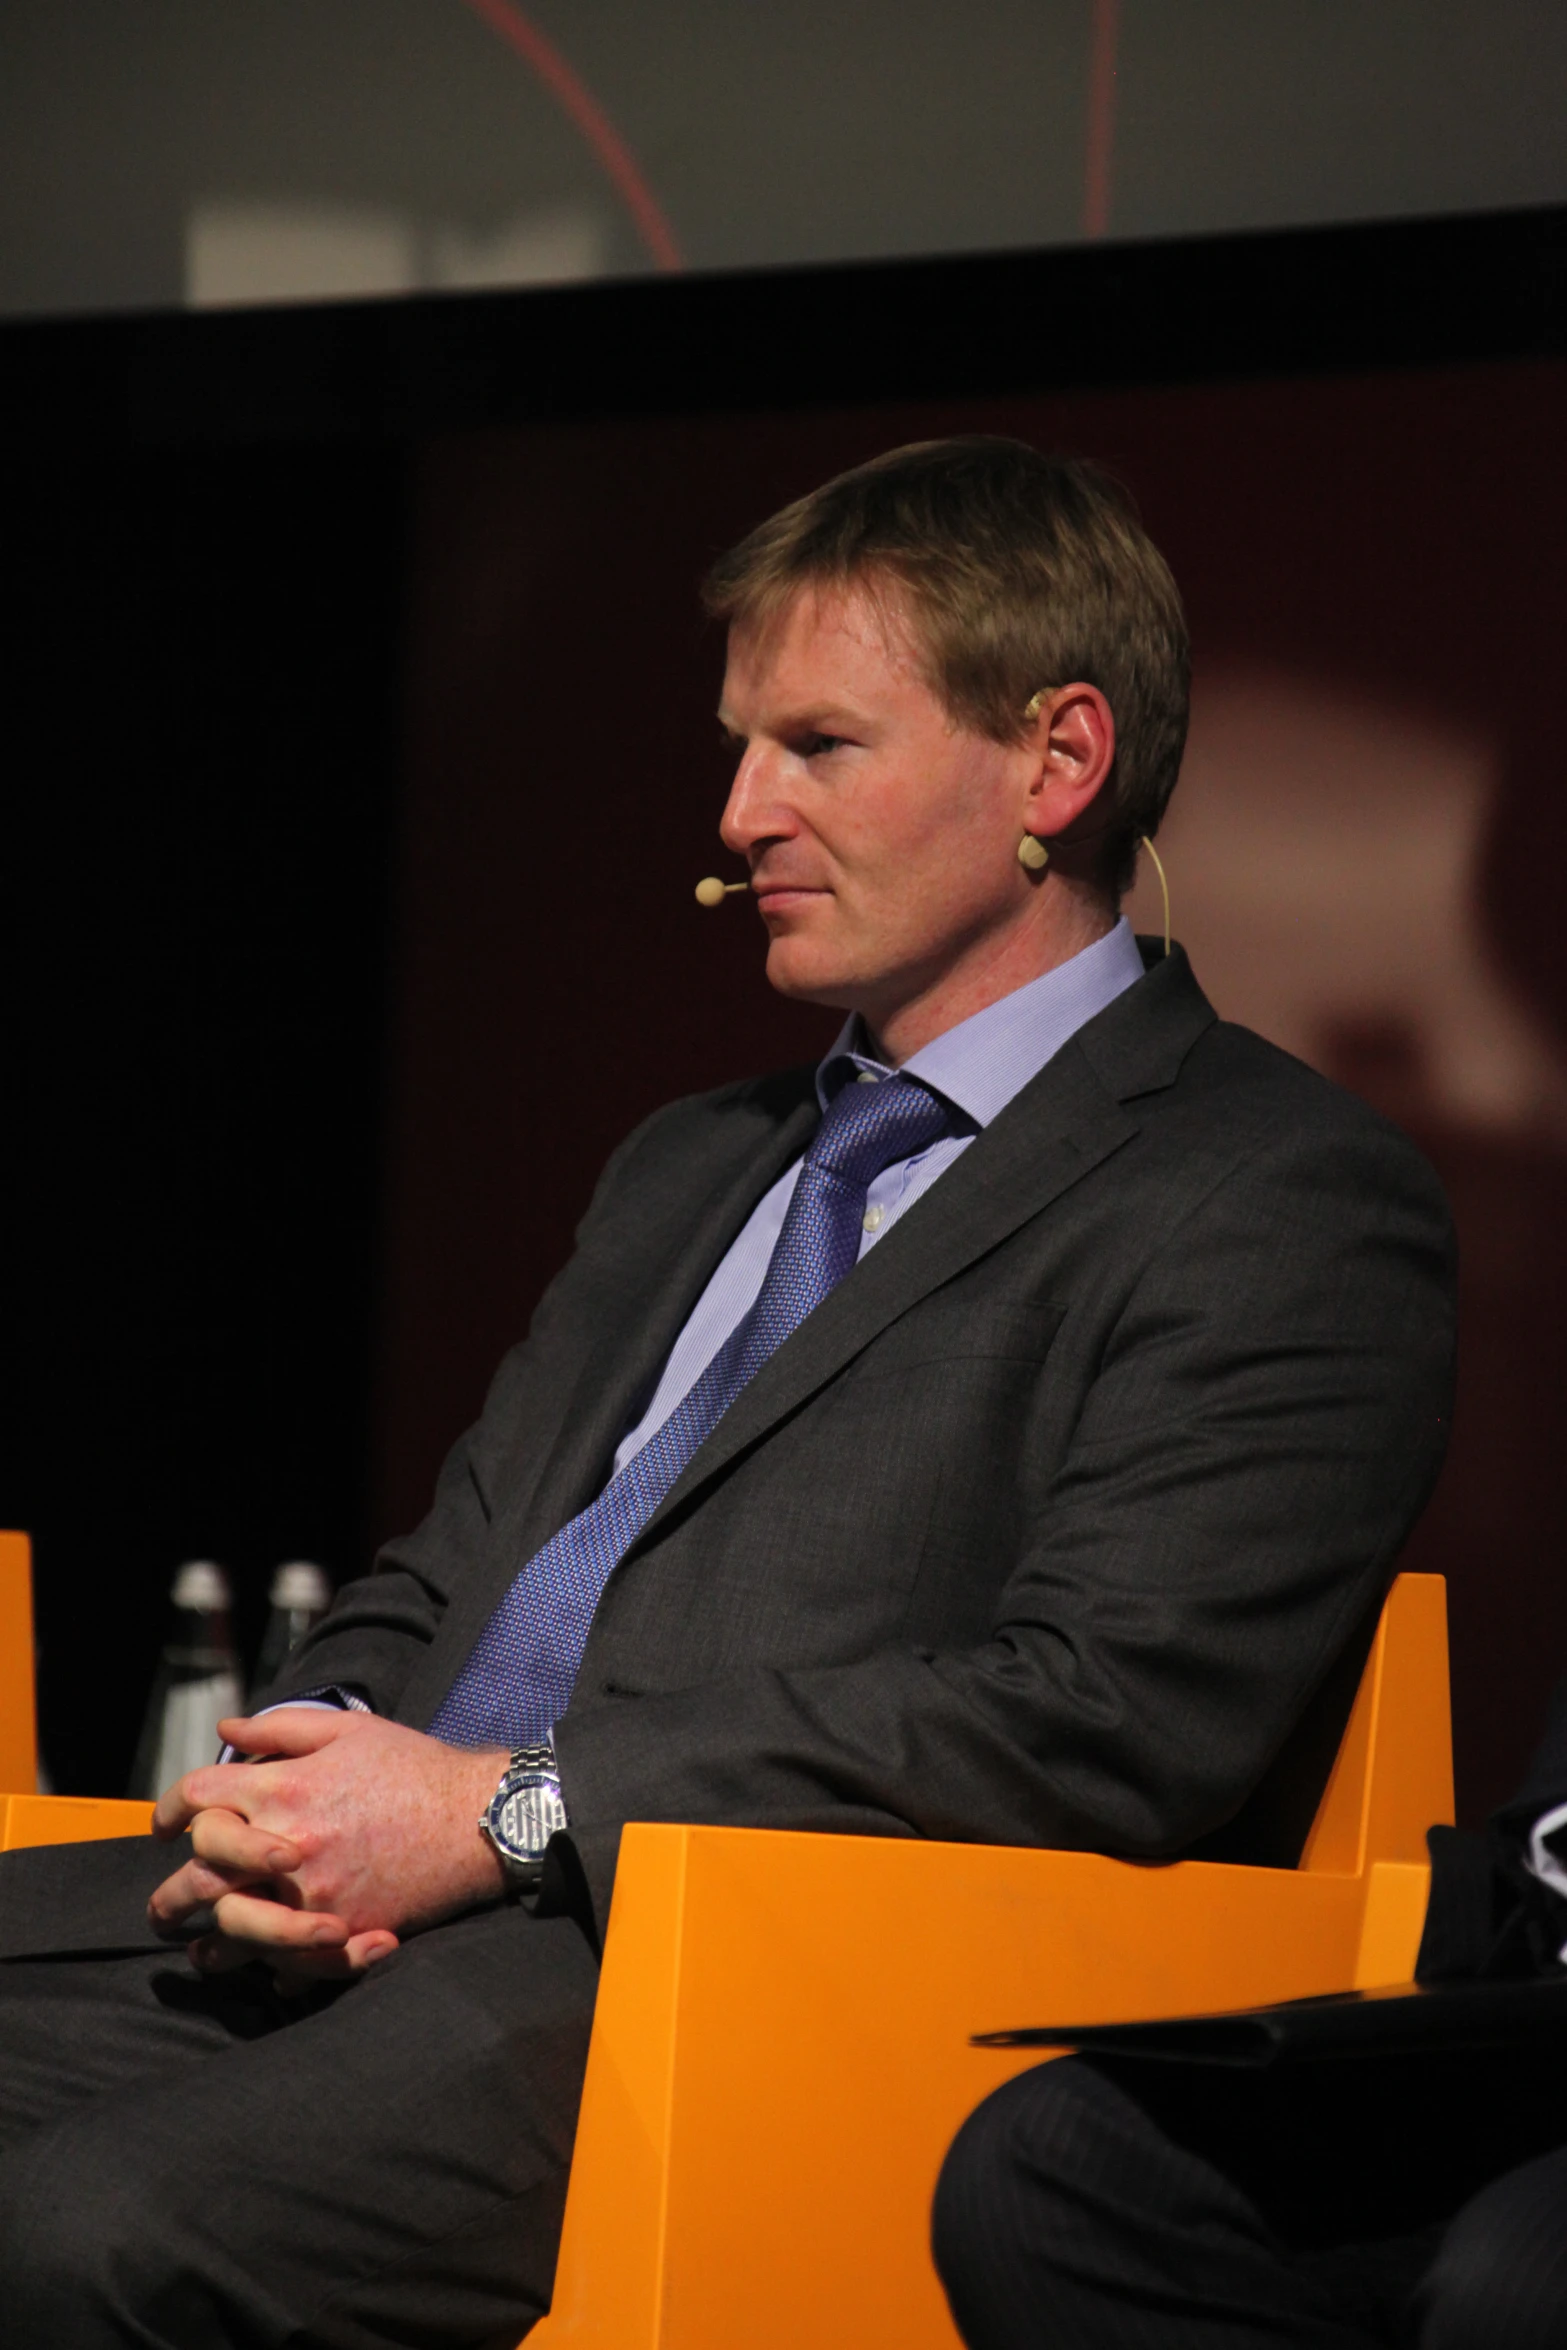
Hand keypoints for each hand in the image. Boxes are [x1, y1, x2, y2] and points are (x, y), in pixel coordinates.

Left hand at [147, 1708, 509, 1986]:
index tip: (164, 1828)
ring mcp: (313, 1893)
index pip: (196, 1798)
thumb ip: (280, 1729)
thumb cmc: (414, 1767)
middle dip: (170, 1897)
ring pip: (232, 1934)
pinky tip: (268, 1969)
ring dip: (210, 1949)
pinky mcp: (343, 1930)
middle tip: (165, 1910)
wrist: (476, 1817)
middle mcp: (288, 1844)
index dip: (168, 1809)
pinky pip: (289, 1965)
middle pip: (197, 1876)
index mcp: (284, 1788)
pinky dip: (274, 1971)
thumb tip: (226, 1732)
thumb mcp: (348, 1731)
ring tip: (202, 1954)